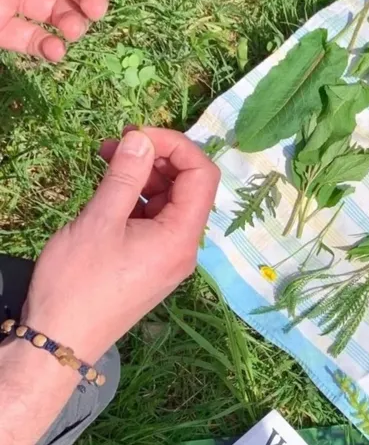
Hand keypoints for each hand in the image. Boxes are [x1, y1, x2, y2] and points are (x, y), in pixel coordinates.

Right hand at [21, 128, 218, 362]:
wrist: (58, 342)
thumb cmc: (78, 282)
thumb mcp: (99, 221)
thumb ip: (125, 176)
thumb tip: (143, 138)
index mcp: (182, 236)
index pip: (203, 174)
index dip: (176, 146)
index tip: (138, 134)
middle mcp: (184, 247)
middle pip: (189, 187)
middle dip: (158, 158)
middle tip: (116, 143)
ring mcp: (169, 257)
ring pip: (170, 202)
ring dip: (145, 176)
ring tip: (107, 160)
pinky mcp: (151, 264)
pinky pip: (156, 221)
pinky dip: (139, 199)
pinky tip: (111, 190)